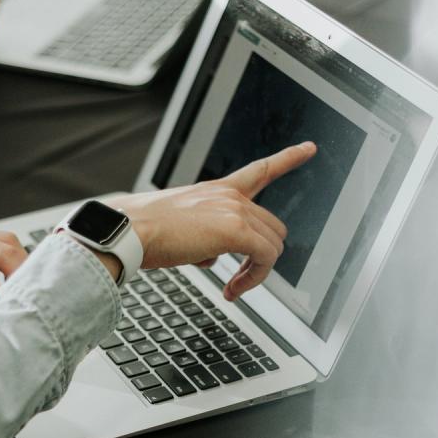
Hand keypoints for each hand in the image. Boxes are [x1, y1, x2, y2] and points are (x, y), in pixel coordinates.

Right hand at [109, 141, 316, 298]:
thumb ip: (203, 237)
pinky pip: (265, 258)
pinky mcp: (236, 230)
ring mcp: (234, 209)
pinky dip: (254, 279)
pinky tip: (232, 289)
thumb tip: (213, 258)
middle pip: (272, 226)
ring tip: (232, 286)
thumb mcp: (179, 227)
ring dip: (256, 271)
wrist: (128, 231)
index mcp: (216, 190)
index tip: (309, 147)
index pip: (260, 170)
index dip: (288, 158)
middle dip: (260, 255)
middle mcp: (229, 195)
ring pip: (272, 245)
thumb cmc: (142, 232)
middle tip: (237, 277)